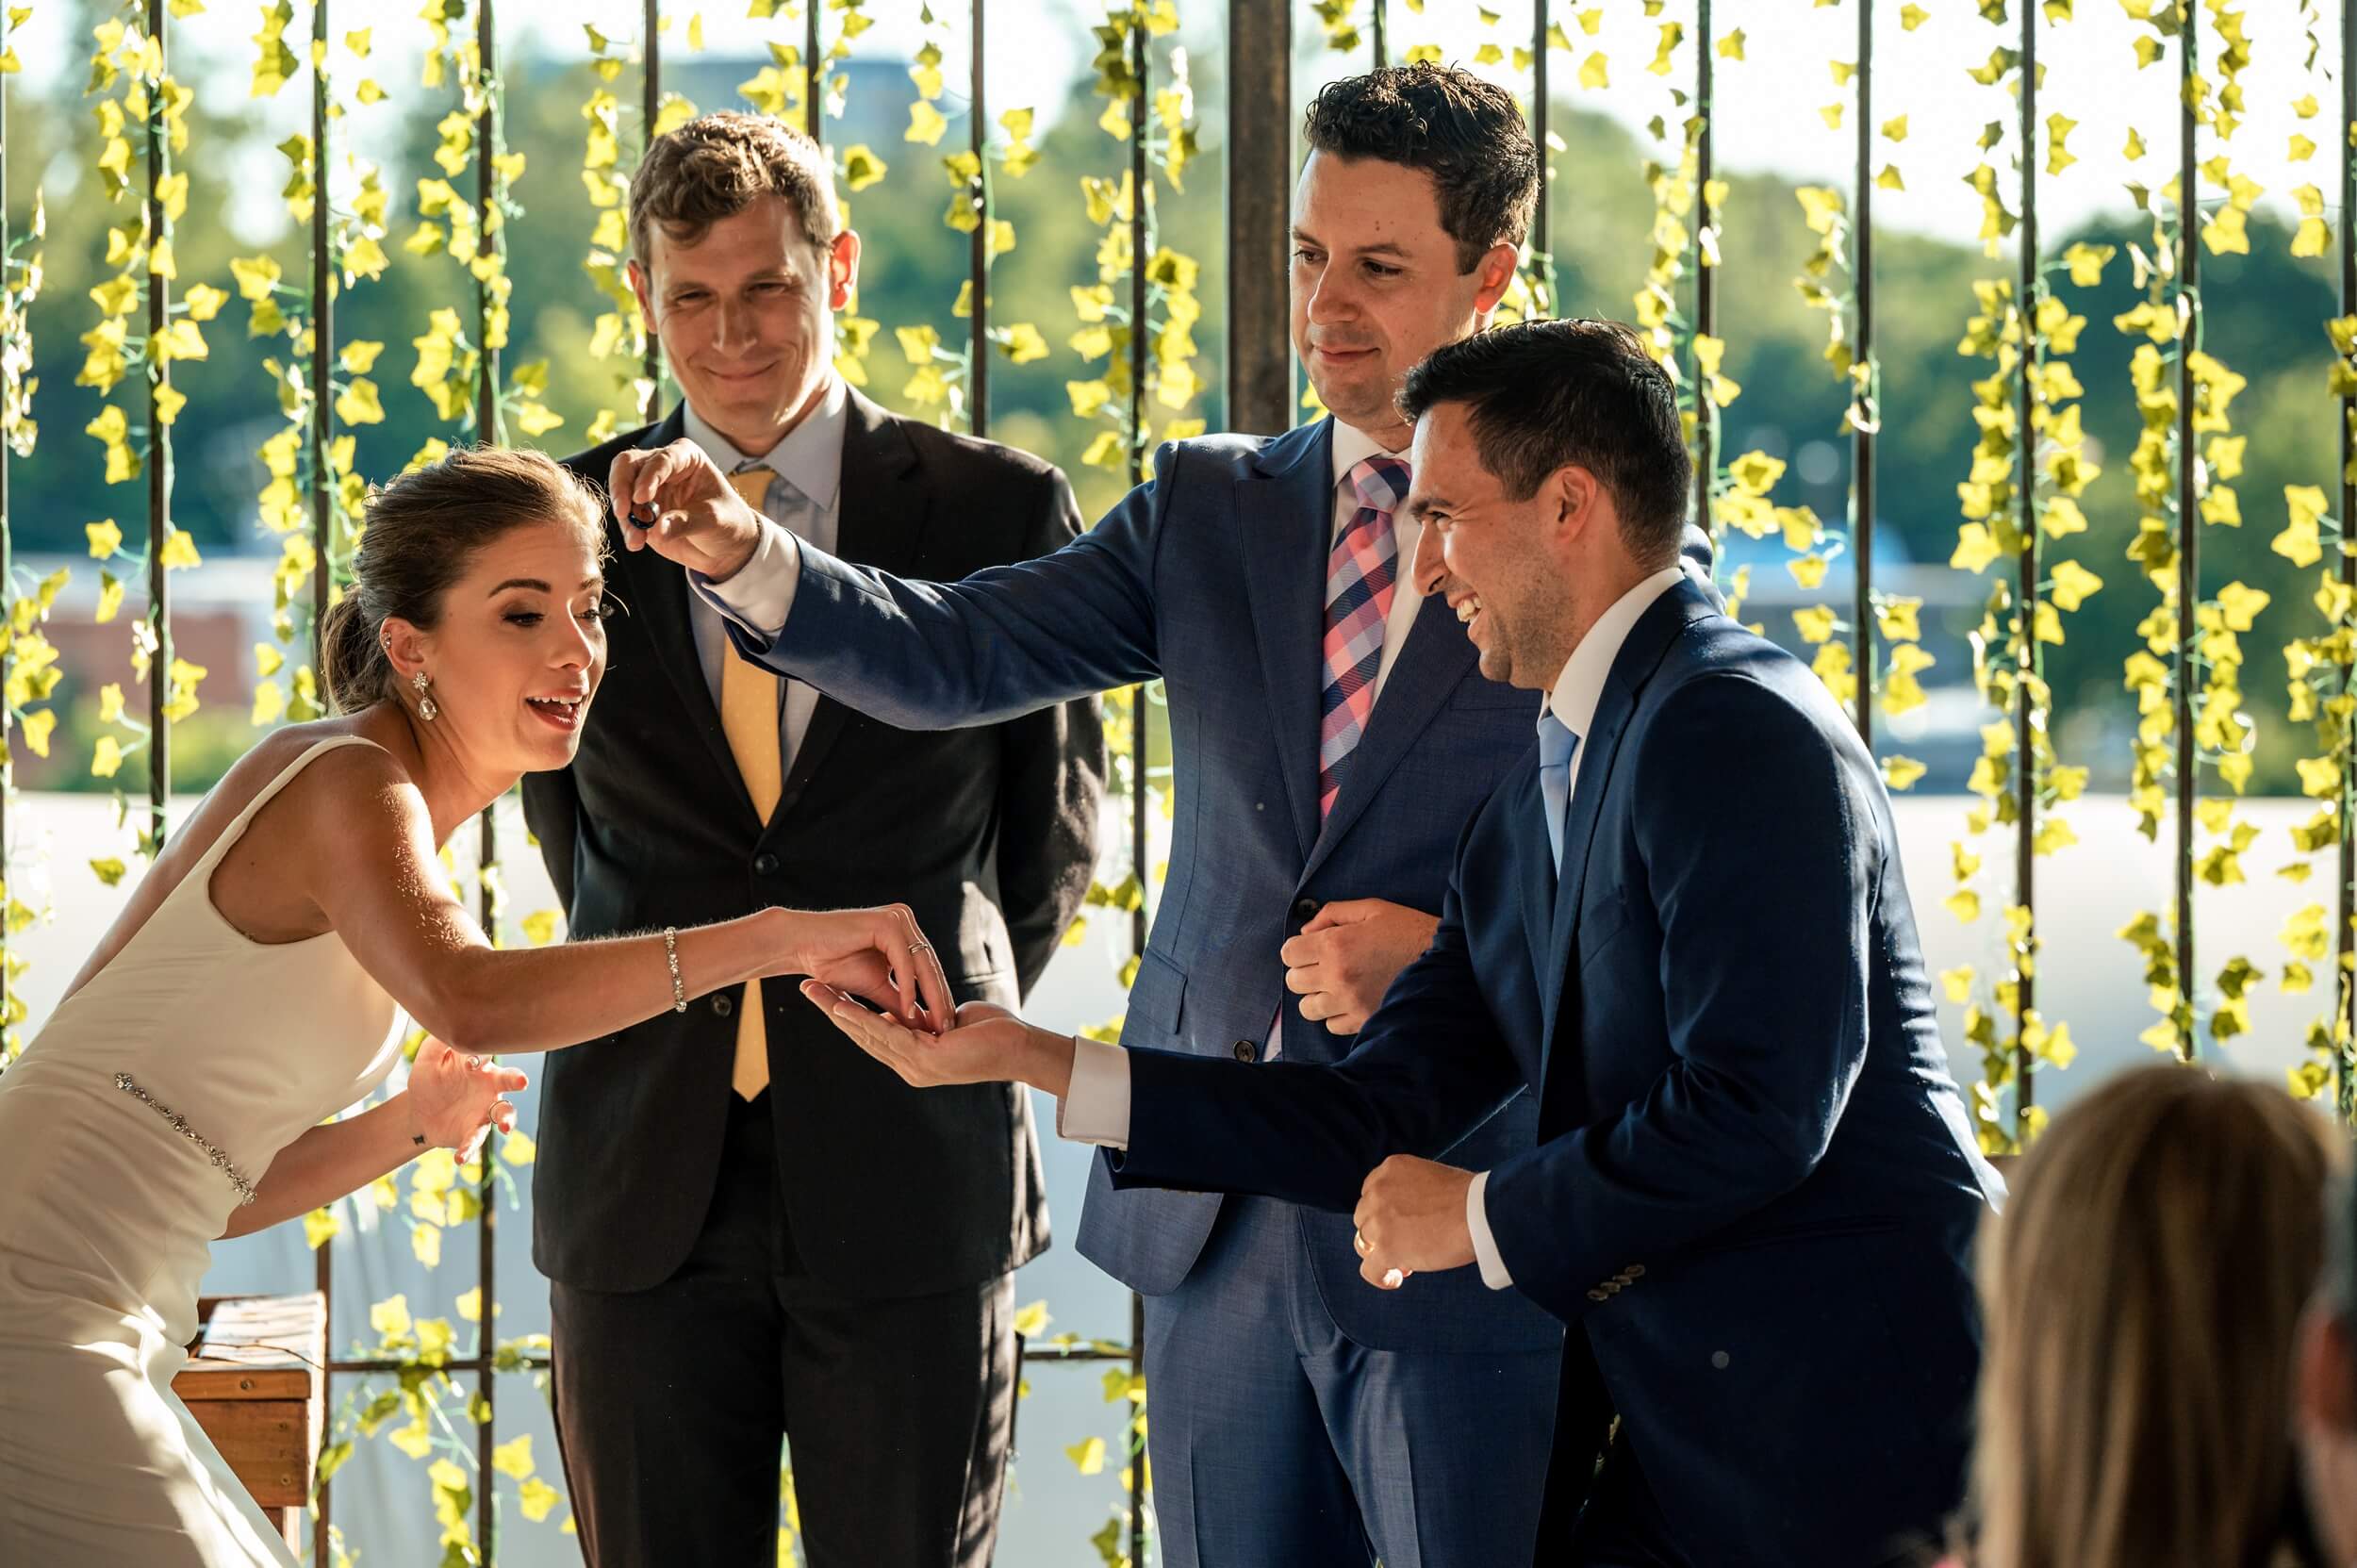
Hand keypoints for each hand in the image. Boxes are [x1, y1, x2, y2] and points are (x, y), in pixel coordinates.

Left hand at [408, 1037, 528, 1162]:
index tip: (472, 1060)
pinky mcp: (473, 1132)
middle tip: (521, 1082)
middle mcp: (489, 1087)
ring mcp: (485, 1111)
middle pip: (510, 1081)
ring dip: (508, 1120)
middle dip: (517, 1080)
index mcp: (479, 1066)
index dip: (482, 1056)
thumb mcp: (428, 1060)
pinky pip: (476, 1141)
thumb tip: (447, 1024)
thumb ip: (437, 1043)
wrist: (419, 1112)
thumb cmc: (430, 1080)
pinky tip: (460, 1159)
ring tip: (505, 1127)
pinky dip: (470, 1150)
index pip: (487, 1055)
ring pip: (505, 1113)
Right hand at [607, 439, 763, 579]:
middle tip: (623, 512)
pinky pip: (625, 515)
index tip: (641, 499)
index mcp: (686, 456)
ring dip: (624, 515)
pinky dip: (627, 528)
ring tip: (637, 539)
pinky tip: (636, 543)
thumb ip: (686, 522)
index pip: (661, 459)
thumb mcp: (714, 521)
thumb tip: (657, 528)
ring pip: (621, 490)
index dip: (648, 478)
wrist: (725, 546)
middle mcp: (663, 465)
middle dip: (621, 487)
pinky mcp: (640, 509)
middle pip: (627, 464)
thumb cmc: (728, 522)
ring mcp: (648, 486)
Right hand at [786, 904, 956, 1033]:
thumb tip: (925, 1023)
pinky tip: (912, 1010)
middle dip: (940, 999)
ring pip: (922, 964)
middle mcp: (905, 920)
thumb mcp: (877, 986)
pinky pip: (904, 961)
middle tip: (949, 1028)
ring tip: (936, 1024)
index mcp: (905, 931)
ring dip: (930, 996)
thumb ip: (901, 1000)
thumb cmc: (833, 963)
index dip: (938, 996)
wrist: (801, 946)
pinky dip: (908, 987)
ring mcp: (898, 918)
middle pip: (929, 965)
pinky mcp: (887, 923)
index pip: (928, 967)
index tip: (946, 1025)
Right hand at [800, 989, 1072, 1093]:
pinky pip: (888, 1035)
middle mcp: (908, 1067)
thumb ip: (926, 1016)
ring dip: (839, 1013)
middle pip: (860, 1036)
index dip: (844, 1013)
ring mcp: (916, 1067)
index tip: (823, 991)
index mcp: (912, 1058)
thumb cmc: (993, 1032)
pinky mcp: (926, 1060)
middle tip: (806, 988)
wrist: (1020, 1048)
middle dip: (832, 1010)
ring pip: (868, 1035)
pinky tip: (844, 1005)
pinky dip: (864, 1019)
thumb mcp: (949, 1020)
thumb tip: (913, 1009)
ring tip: (816, 993)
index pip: (870, 1034)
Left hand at [1280, 898, 1440, 1034]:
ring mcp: (1350, 1002)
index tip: (1311, 948)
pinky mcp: (1364, 1021)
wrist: (1445, 961)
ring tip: (1336, 987)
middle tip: (1324, 966)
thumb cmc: (1409, 931)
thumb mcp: (1372, 909)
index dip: (1298, 949)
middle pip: (1294, 982)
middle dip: (1305, 971)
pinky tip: (1351, 1001)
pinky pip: (1331, 1026)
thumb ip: (1333, 914)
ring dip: (1317, 997)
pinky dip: (1336, 1015)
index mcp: (1336, 945)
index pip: (1289, 953)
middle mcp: (1337, 976)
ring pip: (1308, 1008)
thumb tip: (1307, 931)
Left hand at [1352, 1154, 1476, 1289]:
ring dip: (1382, 1254)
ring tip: (1406, 1265)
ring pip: (1363, 1244)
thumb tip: (1407, 1219)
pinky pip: (1370, 1269)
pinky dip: (1380, 1277)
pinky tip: (1396, 1279)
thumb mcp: (1432, 1177)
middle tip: (1407, 1245)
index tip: (1401, 1224)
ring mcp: (1379, 1221)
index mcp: (1390, 1169)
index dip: (1383, 1213)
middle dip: (1382, 1233)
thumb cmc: (1469, 1197)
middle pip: (1364, 1219)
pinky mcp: (1386, 1249)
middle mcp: (1378, 1192)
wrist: (1481, 1212)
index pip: (1371, 1193)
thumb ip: (1412, 1191)